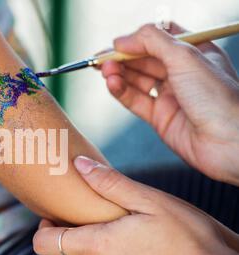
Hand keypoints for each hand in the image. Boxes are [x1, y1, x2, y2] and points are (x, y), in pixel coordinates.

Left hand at [33, 156, 238, 254]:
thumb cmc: (188, 238)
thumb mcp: (151, 201)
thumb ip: (110, 184)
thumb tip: (80, 165)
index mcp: (97, 246)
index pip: (44, 243)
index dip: (43, 229)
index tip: (54, 218)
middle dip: (68, 239)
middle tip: (91, 223)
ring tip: (118, 240)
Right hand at [100, 23, 238, 185]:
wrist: (230, 142)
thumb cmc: (220, 98)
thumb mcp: (185, 57)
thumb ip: (152, 42)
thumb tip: (122, 39)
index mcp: (194, 53)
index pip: (159, 39)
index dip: (136, 40)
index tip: (117, 43)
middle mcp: (182, 73)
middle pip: (144, 60)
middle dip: (122, 58)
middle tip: (101, 60)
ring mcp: (171, 96)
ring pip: (137, 80)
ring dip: (119, 74)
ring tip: (104, 71)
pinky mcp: (160, 118)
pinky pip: (135, 101)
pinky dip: (121, 92)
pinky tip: (112, 84)